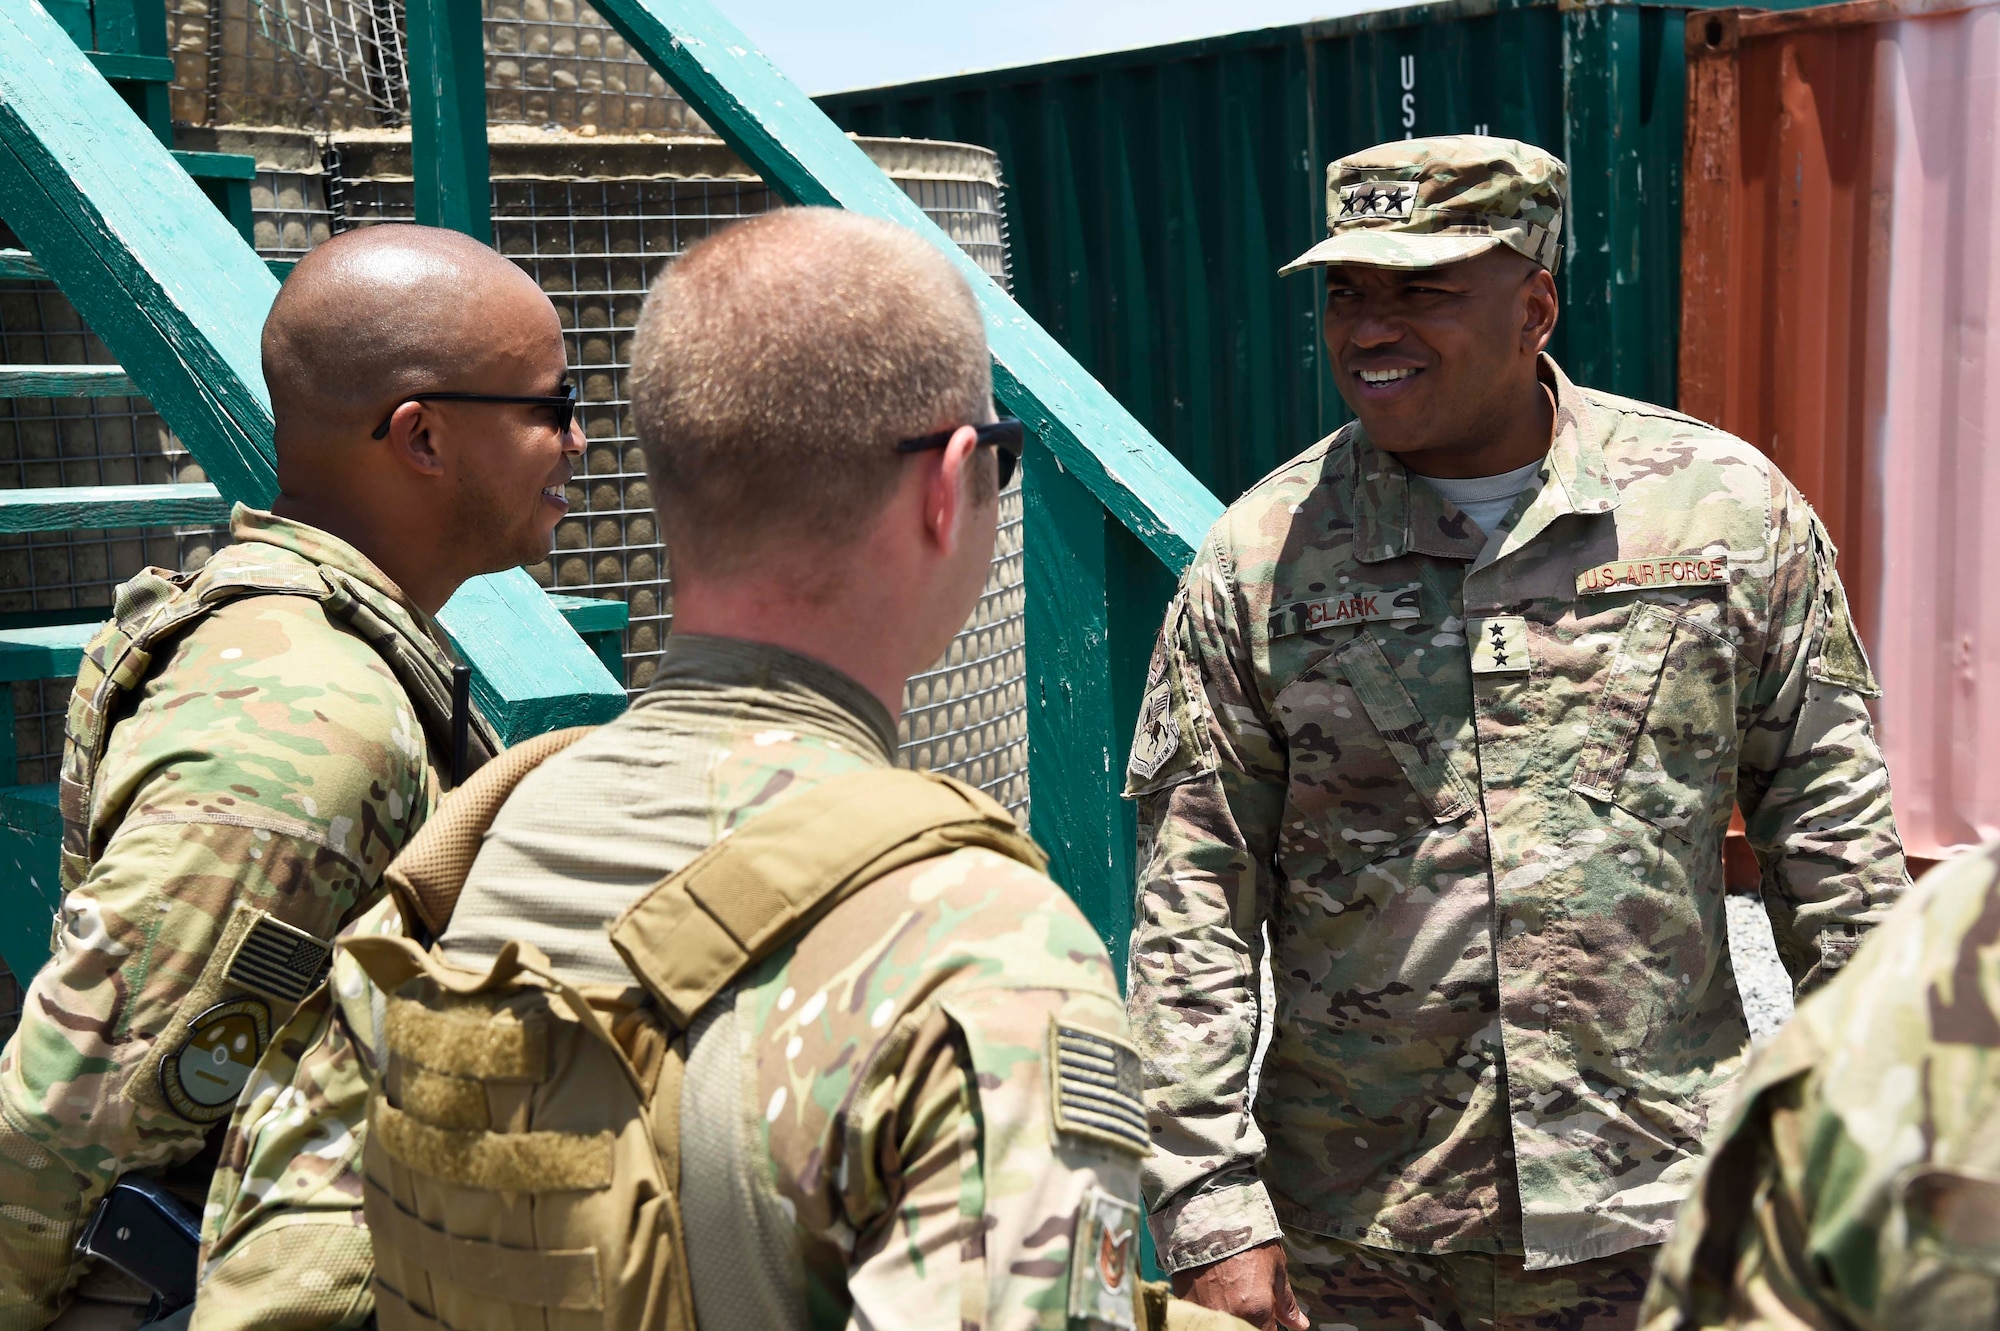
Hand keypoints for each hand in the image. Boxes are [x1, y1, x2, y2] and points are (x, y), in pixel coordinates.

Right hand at [1170, 1240, 1309, 1330]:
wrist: (1208, 1217)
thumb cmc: (1248, 1239)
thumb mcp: (1276, 1267)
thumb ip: (1286, 1302)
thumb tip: (1300, 1325)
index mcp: (1258, 1312)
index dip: (1269, 1329)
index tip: (1268, 1318)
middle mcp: (1232, 1318)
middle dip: (1252, 1324)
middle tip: (1250, 1304)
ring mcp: (1207, 1313)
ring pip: (1224, 1326)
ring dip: (1232, 1319)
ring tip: (1231, 1296)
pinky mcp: (1187, 1304)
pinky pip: (1205, 1319)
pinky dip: (1211, 1314)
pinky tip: (1214, 1296)